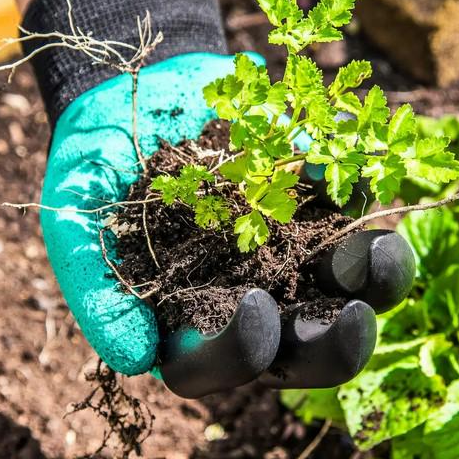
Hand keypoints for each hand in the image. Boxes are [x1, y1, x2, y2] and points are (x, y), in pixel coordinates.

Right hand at [41, 51, 415, 397]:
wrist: (136, 93)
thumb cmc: (98, 167)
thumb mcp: (78, 223)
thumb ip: (97, 292)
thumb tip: (135, 358)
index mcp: (186, 316)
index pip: (215, 366)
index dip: (238, 353)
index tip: (253, 310)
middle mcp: (246, 294)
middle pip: (299, 348)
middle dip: (332, 344)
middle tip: (353, 318)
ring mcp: (287, 249)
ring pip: (343, 288)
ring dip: (372, 281)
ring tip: (380, 253)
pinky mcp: (311, 199)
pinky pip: (350, 210)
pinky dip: (361, 199)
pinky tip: (364, 179)